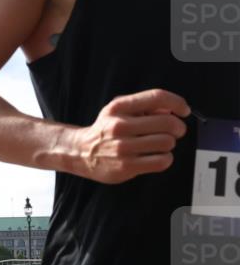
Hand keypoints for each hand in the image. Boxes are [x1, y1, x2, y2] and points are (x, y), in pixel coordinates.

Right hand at [70, 89, 189, 183]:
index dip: (177, 102)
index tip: (183, 110)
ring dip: (169, 144)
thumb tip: (172, 108)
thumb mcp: (118, 110)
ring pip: (167, 142)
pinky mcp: (126, 166)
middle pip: (167, 122)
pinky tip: (157, 157)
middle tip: (175, 131)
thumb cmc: (105, 131)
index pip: (157, 97)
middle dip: (178, 127)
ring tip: (160, 145)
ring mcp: (122, 147)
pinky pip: (161, 161)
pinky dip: (165, 159)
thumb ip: (143, 106)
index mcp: (119, 108)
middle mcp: (120, 126)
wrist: (80, 153)